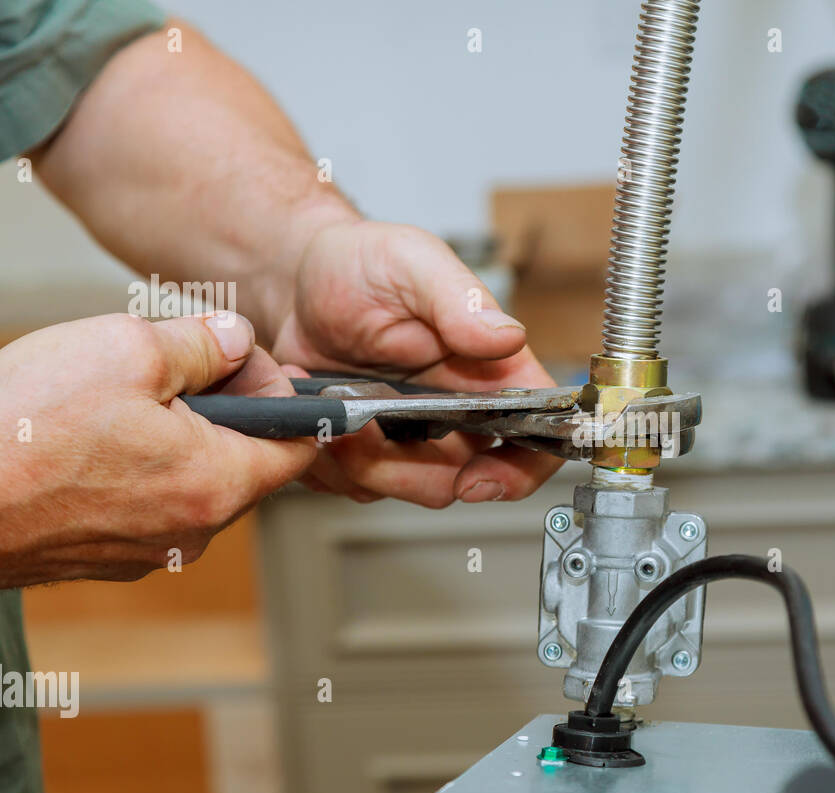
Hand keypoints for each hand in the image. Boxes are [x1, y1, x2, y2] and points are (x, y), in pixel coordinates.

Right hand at [0, 312, 315, 588]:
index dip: (283, 395)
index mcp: (219, 483)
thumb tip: (237, 340)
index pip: (299, 446)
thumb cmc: (23, 429)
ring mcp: (148, 550)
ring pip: (192, 481)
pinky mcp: (103, 556)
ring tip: (122, 399)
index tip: (252, 363)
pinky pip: (146, 504)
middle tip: (177, 365)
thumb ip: (202, 343)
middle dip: (226, 408)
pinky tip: (88, 439)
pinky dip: (137, 468)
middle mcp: (194, 531)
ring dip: (177, 436)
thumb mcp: (128, 349)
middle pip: (245, 461)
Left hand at [268, 220, 563, 507]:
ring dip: (359, 460)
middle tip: (359, 429)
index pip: (536, 438)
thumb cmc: (363, 264)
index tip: (478, 480)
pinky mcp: (368, 451)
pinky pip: (356, 485)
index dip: (520, 471)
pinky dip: (328, 457)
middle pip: (463, 479)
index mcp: (492, 371)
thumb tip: (508, 337)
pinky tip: (313, 410)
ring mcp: (414, 437)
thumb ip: (460, 299)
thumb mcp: (412, 263)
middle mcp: (461, 412)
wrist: (298, 281)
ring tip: (327, 403)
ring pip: (403, 488)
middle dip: (408, 470)